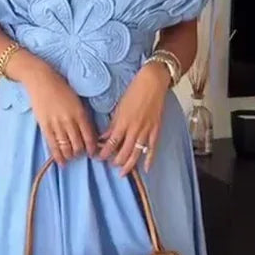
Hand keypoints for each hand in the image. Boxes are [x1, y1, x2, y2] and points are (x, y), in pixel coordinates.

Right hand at [23, 63, 97, 164]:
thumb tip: (87, 131)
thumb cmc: (61, 87)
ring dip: (70, 155)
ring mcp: (57, 124)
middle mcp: (69, 120)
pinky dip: (58, 156)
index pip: (89, 136)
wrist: (41, 80)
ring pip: (66, 147)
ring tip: (71, 157)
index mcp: (80, 113)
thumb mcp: (77, 100)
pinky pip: (53, 145)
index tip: (93, 152)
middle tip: (81, 154)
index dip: (92, 147)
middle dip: (81, 152)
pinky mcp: (45, 126)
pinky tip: (61, 162)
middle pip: (78, 144)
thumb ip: (82, 115)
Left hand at [98, 61, 169, 175]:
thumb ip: (113, 124)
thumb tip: (105, 137)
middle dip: (115, 161)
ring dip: (129, 164)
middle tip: (110, 165)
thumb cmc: (135, 90)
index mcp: (123, 122)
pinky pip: (152, 148)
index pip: (111, 143)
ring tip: (123, 172)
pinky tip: (145, 169)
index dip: (104, 153)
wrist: (153, 82)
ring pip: (136, 153)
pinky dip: (149, 160)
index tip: (98, 158)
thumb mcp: (119, 107)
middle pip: (123, 152)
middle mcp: (134, 129)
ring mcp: (146, 131)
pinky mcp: (156, 130)